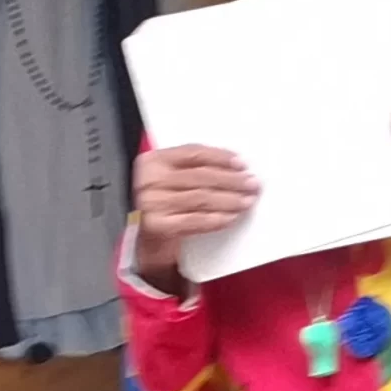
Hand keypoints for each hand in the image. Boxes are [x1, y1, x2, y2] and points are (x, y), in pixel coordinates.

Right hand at [132, 144, 257, 288]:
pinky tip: (230, 217)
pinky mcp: (159, 226)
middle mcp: (151, 180)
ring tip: (246, 201)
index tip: (241, 164)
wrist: (138, 236)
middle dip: (232, 180)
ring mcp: (153, 204)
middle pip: (201, 176)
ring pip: (202, 198)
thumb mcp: (167, 178)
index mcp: (153, 161)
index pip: (194, 153)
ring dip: (229, 200)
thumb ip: (191, 169)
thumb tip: (234, 168)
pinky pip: (196, 220)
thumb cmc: (159, 203)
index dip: (221, 157)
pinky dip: (217, 219)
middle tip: (252, 184)